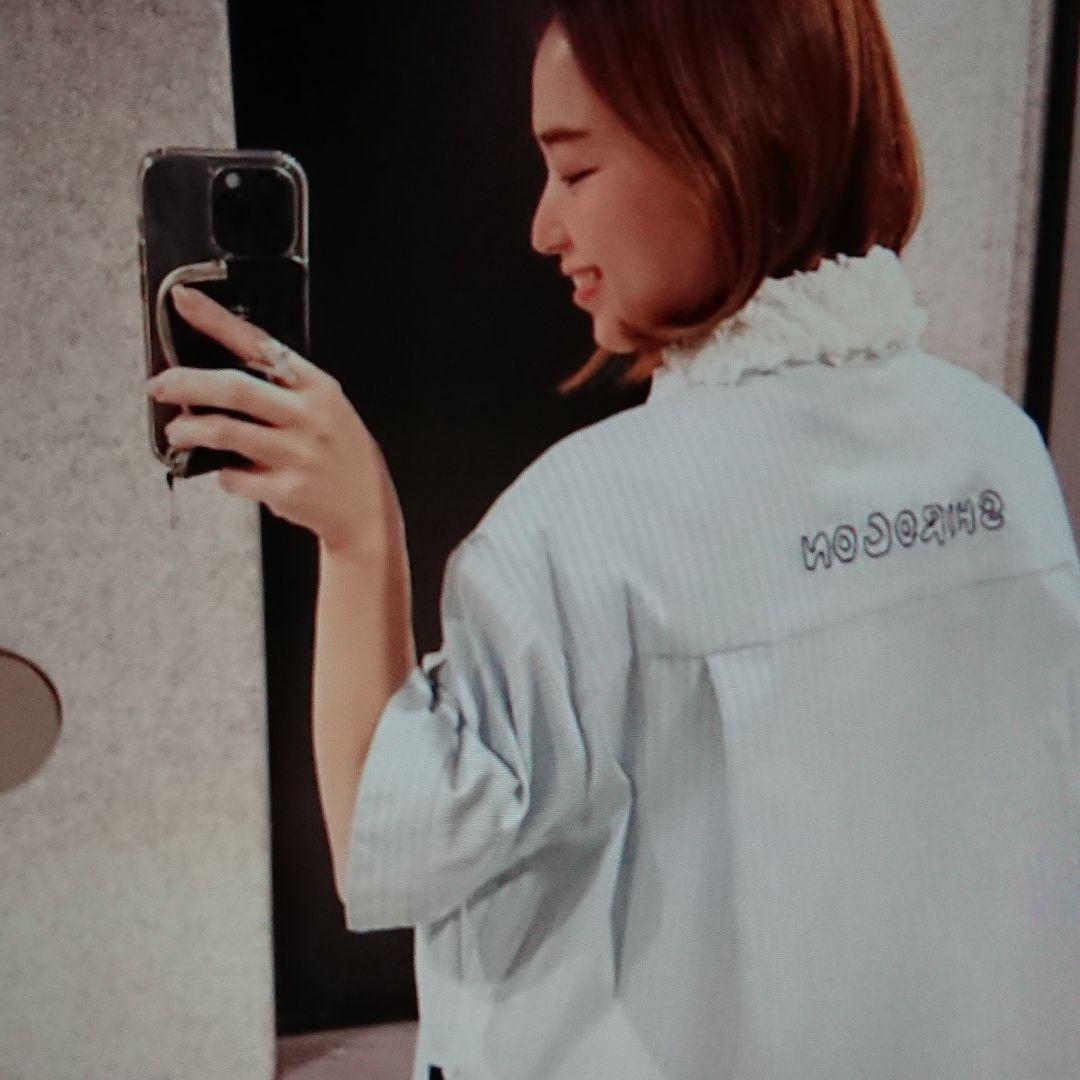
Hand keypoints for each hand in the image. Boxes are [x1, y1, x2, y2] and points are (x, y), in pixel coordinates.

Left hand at [145, 284, 402, 558]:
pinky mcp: (286, 490)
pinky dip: (221, 473)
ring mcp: (297, 454)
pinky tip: (226, 471)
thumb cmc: (338, 452)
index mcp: (315, 386)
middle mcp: (307, 417)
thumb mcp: (325, 406)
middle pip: (234, 389)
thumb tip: (216, 374)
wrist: (366, 507)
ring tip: (177, 432)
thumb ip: (281, 388)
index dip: (217, 320)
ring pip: (224, 432)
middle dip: (186, 383)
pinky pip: (234, 477)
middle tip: (159, 385)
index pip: (259, 343)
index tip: (182, 299)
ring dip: (188, 430)